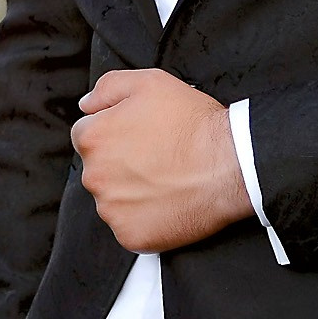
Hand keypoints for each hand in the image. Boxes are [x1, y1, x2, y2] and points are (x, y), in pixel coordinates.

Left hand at [72, 69, 252, 253]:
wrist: (230, 164)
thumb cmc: (194, 124)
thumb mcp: (149, 82)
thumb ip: (107, 87)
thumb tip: (87, 104)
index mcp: (93, 139)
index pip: (86, 135)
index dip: (113, 132)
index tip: (137, 136)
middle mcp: (95, 177)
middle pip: (98, 169)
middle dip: (119, 163)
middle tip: (155, 157)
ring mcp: (112, 210)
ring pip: (112, 199)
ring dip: (130, 192)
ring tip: (164, 179)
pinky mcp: (131, 236)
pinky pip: (128, 227)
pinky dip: (144, 218)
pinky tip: (166, 202)